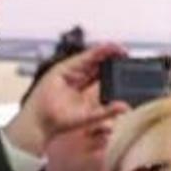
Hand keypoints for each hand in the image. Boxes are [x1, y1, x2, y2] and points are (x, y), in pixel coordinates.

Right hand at [4, 43, 130, 155]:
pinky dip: (95, 52)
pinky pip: (82, 58)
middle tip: (126, 54)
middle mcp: (80, 79)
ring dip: (106, 52)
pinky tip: (107, 48)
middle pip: (99, 64)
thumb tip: (125, 107)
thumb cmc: (60, 121)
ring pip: (92, 58)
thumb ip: (107, 111)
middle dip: (113, 58)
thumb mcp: (90, 117)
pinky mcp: (64, 68)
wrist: (42, 122)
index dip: (115, 69)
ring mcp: (72, 72)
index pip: (104, 75)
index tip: (128, 65)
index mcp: (88, 90)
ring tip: (121, 49)